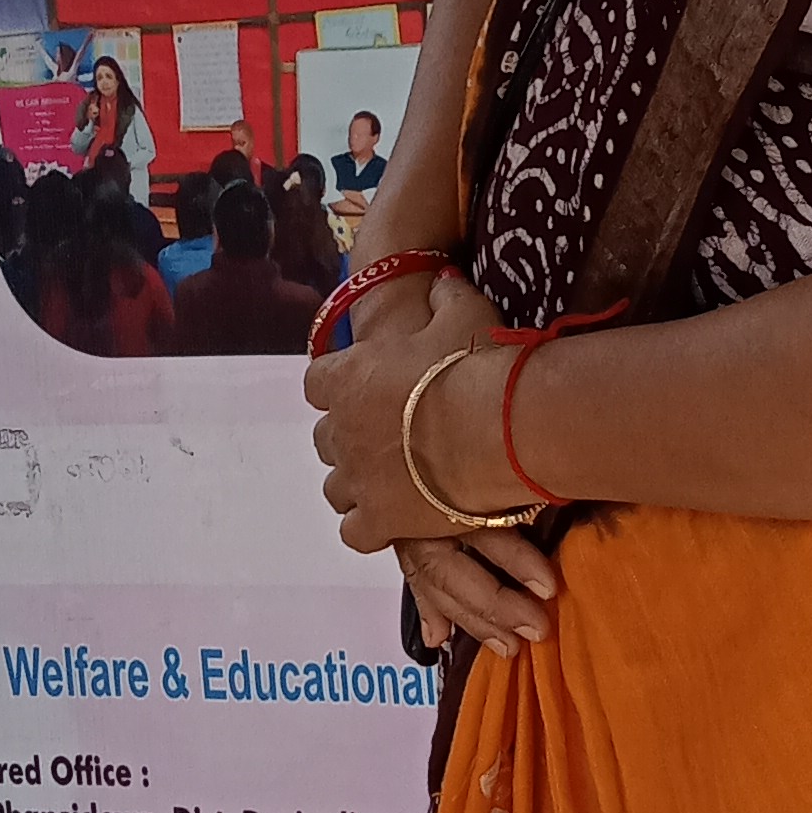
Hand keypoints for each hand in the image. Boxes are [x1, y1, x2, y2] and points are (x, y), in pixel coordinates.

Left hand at [308, 277, 557, 660]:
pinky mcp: (380, 520)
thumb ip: (444, 296)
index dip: (337, 387)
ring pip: (335, 488)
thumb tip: (440, 279)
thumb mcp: (463, 313)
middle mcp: (341, 429)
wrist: (496, 428)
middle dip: (348, 438)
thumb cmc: (475, 365)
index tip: (363, 387)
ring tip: (394, 481)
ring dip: (357, 483)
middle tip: (388, 436)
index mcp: (348, 377)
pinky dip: (369, 527)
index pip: (315, 383)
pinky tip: (395, 519)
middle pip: (324, 439)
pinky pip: (355, 532)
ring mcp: (357, 478)